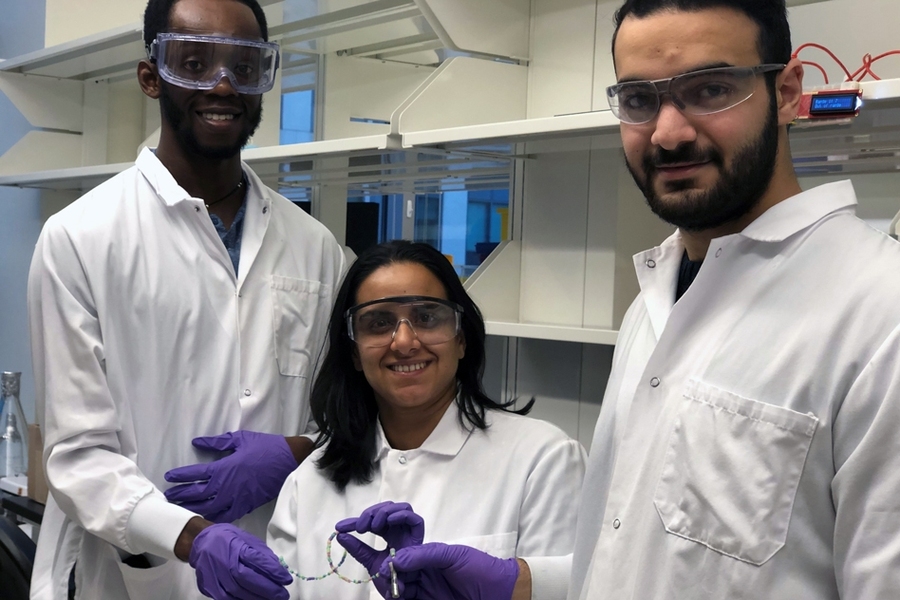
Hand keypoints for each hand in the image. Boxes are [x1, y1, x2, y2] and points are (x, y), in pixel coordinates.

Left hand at [165, 431, 297, 522]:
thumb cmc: (265, 447)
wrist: (289, 461)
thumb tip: (196, 442)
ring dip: (192, 508)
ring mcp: (236, 498)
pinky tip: (204, 519)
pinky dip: (213, 518)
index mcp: (224, 468)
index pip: (196, 474)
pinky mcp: (246, 506)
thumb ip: (216, 442)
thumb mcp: (240, 439)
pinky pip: (225, 516)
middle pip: (198, 494)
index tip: (169, 476)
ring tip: (180, 509)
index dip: (181, 476)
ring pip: (208, 508)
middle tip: (169, 496)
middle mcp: (227, 486)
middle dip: (181, 495)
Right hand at [189, 523, 291, 599]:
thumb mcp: (246, 539)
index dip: (274, 572)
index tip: (286, 580)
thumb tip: (278, 568)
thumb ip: (262, 554)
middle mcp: (225, 562)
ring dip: (257, 599)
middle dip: (268, 589)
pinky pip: (227, 599)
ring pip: (238, 592)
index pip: (258, 561)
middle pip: (249, 579)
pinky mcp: (210, 587)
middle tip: (283, 595)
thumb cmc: (227, 539)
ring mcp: (216, 576)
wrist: (200, 543)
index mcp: (236, 547)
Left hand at [334, 502, 424, 597]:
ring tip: (373, 526)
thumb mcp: (370, 561)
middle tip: (360, 527)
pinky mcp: (419, 540)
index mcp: (390, 535)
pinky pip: (416, 520)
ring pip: (402, 508)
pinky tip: (388, 521)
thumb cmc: (388, 579)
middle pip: (388, 509)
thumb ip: (357, 548)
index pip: (373, 520)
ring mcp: (410, 534)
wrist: (398, 595)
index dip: (356, 520)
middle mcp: (400, 531)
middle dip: (372, 513)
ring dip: (385, 512)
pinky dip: (402, 515)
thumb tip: (340, 535)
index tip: (340, 527)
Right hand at [382, 542, 519, 599]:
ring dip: (392, 591)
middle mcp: (421, 576)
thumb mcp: (453, 556)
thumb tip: (395, 560)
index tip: (374, 559)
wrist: (503, 594)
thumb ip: (424, 555)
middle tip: (390, 581)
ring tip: (400, 592)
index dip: (386, 559)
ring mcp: (423, 593)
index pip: (397, 555)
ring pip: (395, 593)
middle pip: (391, 576)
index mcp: (425, 558)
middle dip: (385, 577)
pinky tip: (399, 597)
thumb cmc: (482, 569)